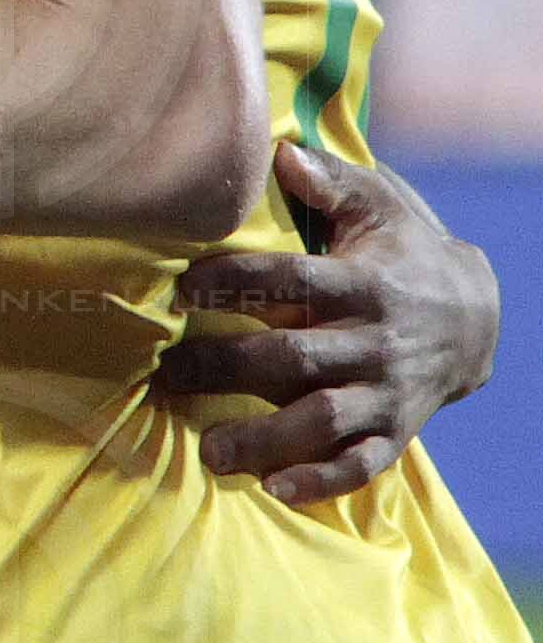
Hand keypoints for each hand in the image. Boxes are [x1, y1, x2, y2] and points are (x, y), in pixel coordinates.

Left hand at [158, 146, 499, 505]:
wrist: (478, 317)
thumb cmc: (403, 252)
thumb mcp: (378, 207)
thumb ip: (331, 182)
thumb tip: (280, 153)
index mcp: (363, 283)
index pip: (294, 282)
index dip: (238, 283)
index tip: (182, 287)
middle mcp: (375, 341)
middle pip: (296, 359)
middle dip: (227, 368)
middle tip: (165, 373)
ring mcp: (387, 391)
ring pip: (326, 420)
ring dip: (266, 439)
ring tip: (208, 451)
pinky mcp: (397, 430)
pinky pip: (362, 464)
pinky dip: (322, 480)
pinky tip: (273, 489)